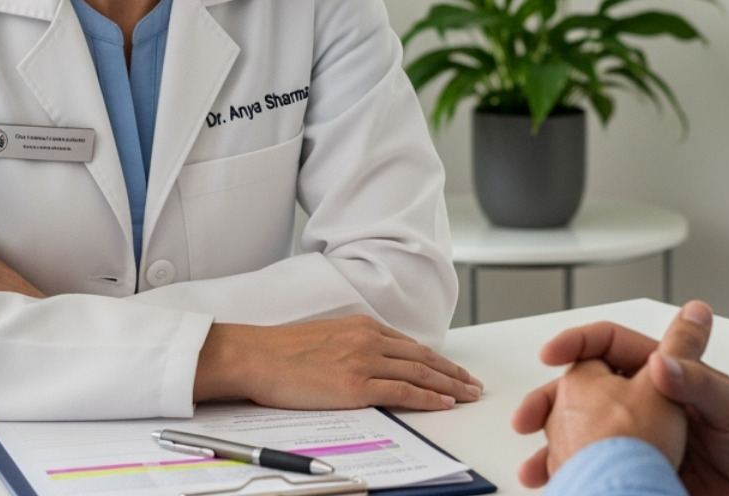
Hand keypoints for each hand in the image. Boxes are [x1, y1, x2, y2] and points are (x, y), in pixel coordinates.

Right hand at [195, 316, 483, 411]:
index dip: (436, 359)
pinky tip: (444, 404)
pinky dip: (428, 398)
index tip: (452, 369)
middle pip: (424, 357)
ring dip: (449, 385)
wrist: (256, 355)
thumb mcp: (326, 336)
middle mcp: (369, 340)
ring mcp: (365, 362)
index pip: (410, 345)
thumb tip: (368, 360)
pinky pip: (403, 392)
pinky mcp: (356, 385)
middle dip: (452, 372)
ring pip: (420, 373)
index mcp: (362, 326)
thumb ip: (352, 344)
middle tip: (472, 383)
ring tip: (468, 394)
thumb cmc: (281, 351)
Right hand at [514, 353, 685, 486]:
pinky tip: (565, 483)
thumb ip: (696, 382)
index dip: (579, 344)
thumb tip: (661, 362)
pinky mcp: (647, 471)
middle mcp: (649, 402)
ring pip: (588, 434)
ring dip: (557, 445)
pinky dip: (580, 475)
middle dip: (551, 401)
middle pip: (586, 390)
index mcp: (665, 373)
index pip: (611, 345)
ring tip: (537, 466)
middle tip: (528, 417)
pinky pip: (605, 469)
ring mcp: (645, 438)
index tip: (552, 354)